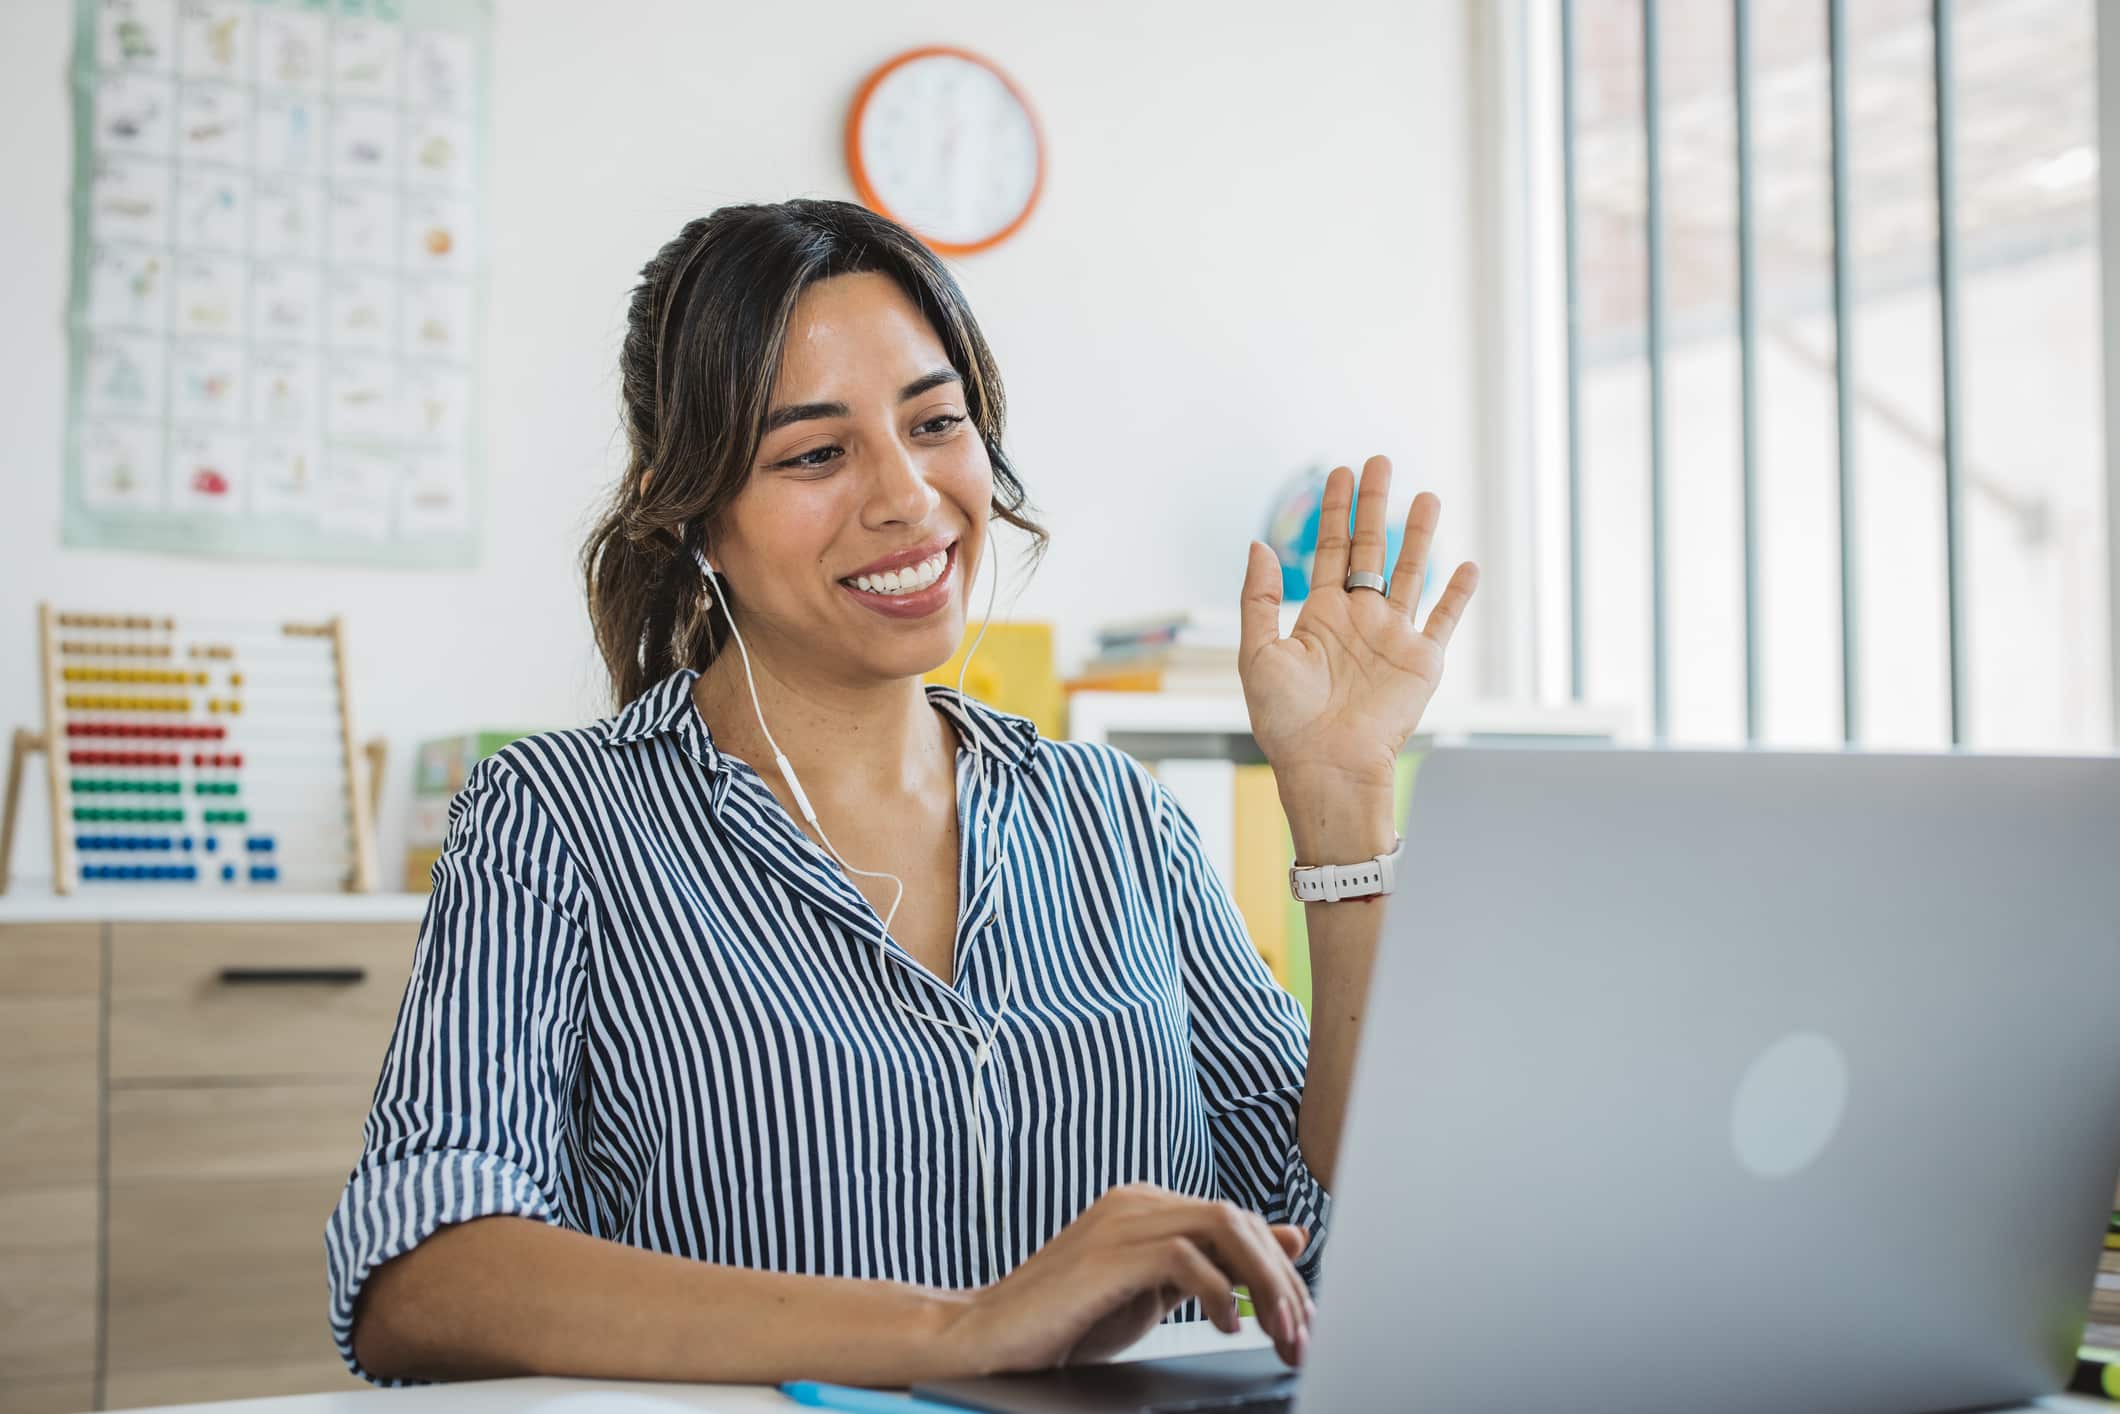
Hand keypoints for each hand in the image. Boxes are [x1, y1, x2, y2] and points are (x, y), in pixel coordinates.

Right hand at [940, 1183, 1312, 1374]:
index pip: (1237, 1221)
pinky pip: (1186, 1257)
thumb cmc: (1067, 1320)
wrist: (989, 1336)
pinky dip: (1219, 1294)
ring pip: (1224, 1227)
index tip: (1303, 1322)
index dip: (1280, 1270)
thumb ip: (1215, 1266)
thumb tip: (1285, 1241)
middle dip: (1283, 1281)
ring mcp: (1121, 1221)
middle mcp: (1138, 1201)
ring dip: (1265, 1283)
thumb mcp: (1157, 1294)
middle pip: (1239, 1219)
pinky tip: (1224, 1327)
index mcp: (1149, 1206)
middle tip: (1301, 1336)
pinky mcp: (1109, 1252)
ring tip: (1278, 1331)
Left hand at [1239, 456, 1478, 813]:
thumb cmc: (1286, 720)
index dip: (1335, 511)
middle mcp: (1358, 619)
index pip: (1330, 550)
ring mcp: (1392, 637)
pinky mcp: (1422, 660)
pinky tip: (1468, 564)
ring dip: (1419, 535)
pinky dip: (1459, 594)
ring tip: (1428, 495)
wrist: (1327, 765)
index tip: (1339, 471)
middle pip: (1370, 549)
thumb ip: (1259, 599)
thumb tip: (1259, 544)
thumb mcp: (1257, 653)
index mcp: (1319, 615)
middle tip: (1380, 462)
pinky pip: (1445, 620)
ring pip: (1410, 573)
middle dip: (1374, 505)